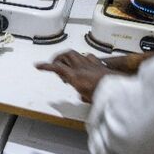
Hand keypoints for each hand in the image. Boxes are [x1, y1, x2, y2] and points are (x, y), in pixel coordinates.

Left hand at [36, 50, 153, 102]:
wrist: (114, 91)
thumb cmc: (112, 93)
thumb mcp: (105, 93)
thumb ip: (94, 94)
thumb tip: (85, 98)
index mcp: (98, 67)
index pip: (88, 58)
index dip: (81, 61)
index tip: (77, 63)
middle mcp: (88, 64)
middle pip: (73, 55)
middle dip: (65, 59)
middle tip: (62, 70)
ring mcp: (80, 68)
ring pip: (66, 56)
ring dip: (58, 61)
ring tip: (54, 68)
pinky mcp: (73, 74)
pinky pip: (57, 67)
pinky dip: (46, 66)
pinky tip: (39, 66)